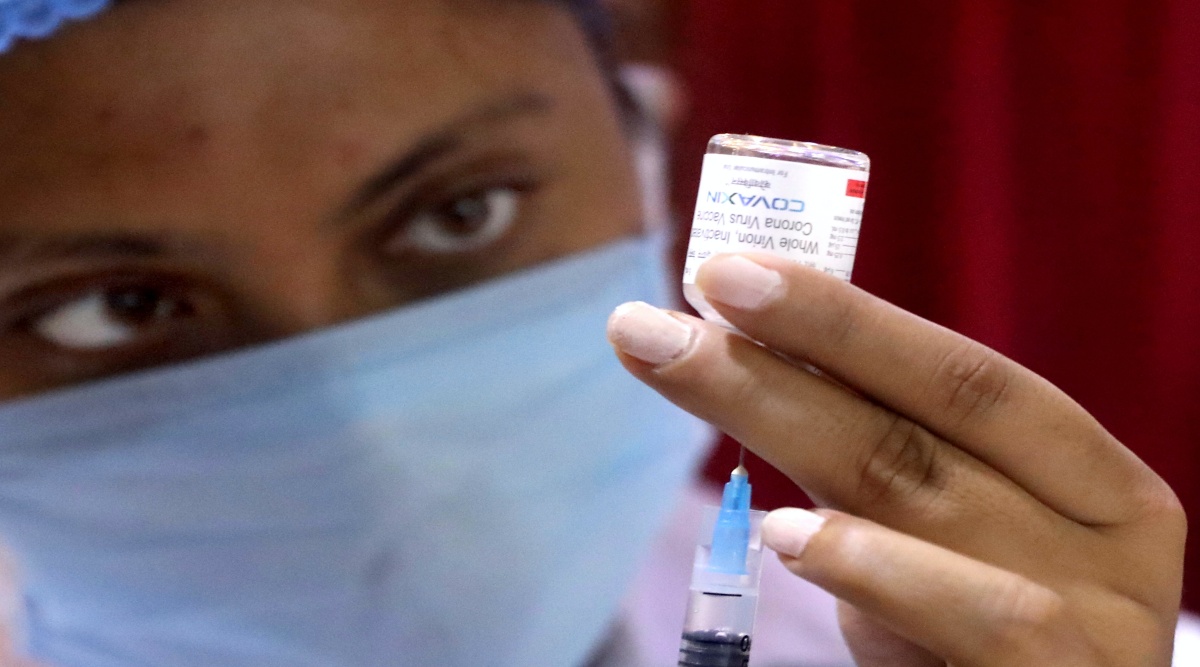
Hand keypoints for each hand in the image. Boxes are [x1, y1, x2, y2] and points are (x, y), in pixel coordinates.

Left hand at [607, 253, 1184, 665]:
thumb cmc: (985, 644)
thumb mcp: (952, 546)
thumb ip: (889, 463)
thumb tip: (753, 360)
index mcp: (1093, 482)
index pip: (962, 374)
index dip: (842, 316)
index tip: (726, 273)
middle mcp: (1103, 538)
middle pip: (922, 413)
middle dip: (780, 346)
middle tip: (655, 314)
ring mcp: (1095, 618)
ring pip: (918, 485)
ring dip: (777, 413)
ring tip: (676, 365)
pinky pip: (973, 611)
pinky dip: (872, 564)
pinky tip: (784, 536)